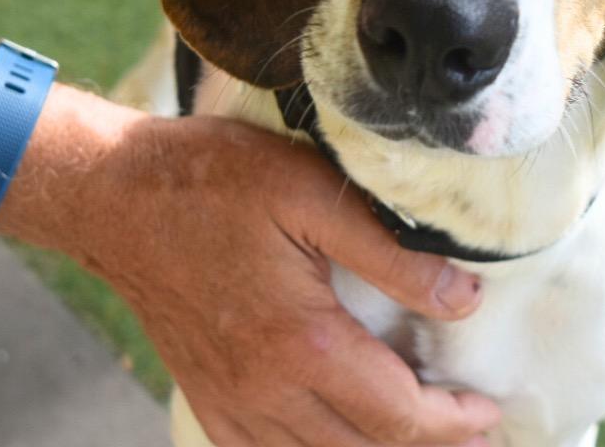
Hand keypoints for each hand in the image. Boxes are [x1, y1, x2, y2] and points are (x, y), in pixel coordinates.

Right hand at [76, 111, 500, 445]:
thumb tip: (462, 299)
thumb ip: (392, 255)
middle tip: (469, 428)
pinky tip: (327, 441)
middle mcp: (266, 388)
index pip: (397, 414)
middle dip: (424, 445)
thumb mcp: (314, 195)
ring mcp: (230, 398)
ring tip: (414, 434)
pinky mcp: (206, 391)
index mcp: (303, 343)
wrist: (117, 196)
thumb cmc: (215, 183)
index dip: (451, 422)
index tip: (487, 411)